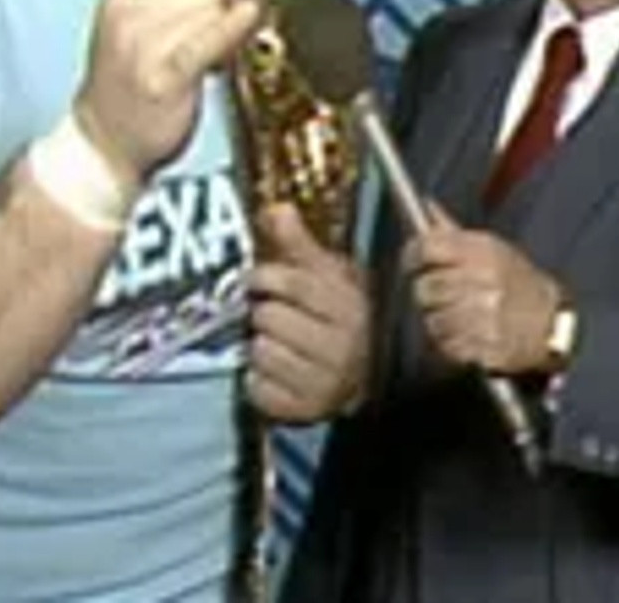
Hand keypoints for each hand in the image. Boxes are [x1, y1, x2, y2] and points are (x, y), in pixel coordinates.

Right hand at [73, 0, 261, 187]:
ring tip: (216, 50)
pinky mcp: (165, 77)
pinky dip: (234, 26)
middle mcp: (129, 14)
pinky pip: (210, 39)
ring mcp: (144, 46)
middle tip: (220, 27)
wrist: (104, 140)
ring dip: (230, 23)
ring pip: (212, 7)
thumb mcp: (135, 28)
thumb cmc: (129, 82)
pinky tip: (250, 16)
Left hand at [245, 204, 369, 421]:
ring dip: (261, 347)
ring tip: (277, 344)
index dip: (267, 277)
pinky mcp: (304, 410)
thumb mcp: (330, 277)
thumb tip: (275, 207)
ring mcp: (324, 382)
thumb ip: (300, 245)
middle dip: (264, 314)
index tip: (255, 279)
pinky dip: (259, 380)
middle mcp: (342, 347)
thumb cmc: (342, 318)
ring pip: (261, 352)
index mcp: (351, 307)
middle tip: (272, 317)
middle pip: (271, 318)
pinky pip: (259, 387)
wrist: (363, 377)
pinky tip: (275, 372)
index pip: (296, 284)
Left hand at [407, 210, 560, 374]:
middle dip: (427, 291)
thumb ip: (452, 231)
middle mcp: (483, 282)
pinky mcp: (484, 344)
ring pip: (432, 318)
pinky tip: (467, 332)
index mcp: (483, 252)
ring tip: (458, 314)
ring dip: (438, 319)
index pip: (427, 247)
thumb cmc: (514, 281)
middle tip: (440, 293)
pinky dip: (450, 341)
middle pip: (425, 287)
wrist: (549, 321)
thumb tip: (425, 204)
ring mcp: (484, 315)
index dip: (412, 255)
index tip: (412, 261)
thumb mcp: (492, 248)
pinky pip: (445, 343)